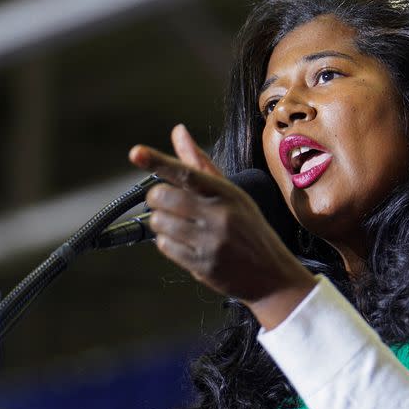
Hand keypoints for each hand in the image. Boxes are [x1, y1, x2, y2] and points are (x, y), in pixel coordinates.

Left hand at [129, 124, 315, 328]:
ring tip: (182, 227)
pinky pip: (165, 246)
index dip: (157, 161)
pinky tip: (186, 243)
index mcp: (227, 192)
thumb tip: (178, 132)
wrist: (272, 275)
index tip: (136, 153)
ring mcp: (210, 242)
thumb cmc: (250, 230)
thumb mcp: (234, 194)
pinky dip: (168, 243)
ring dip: (162, 223)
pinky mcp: (202, 265)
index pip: (186, 172)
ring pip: (159, 222)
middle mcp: (219, 215)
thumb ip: (201, 164)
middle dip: (157, 200)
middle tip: (169, 204)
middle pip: (162, 197)